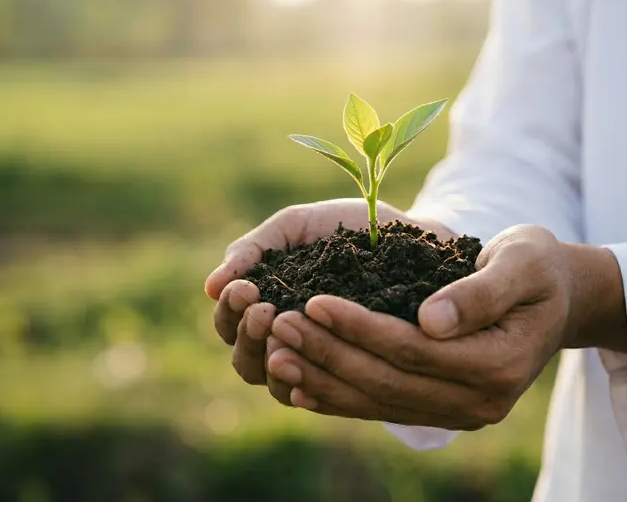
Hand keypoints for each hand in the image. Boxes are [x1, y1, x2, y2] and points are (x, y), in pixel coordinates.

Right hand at [204, 198, 449, 404]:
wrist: (416, 238)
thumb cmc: (349, 230)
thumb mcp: (298, 227)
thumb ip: (255, 249)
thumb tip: (210, 286)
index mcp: (267, 308)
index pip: (229, 324)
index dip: (230, 311)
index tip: (246, 288)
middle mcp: (286, 344)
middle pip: (245, 362)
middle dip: (248, 336)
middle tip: (265, 309)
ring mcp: (318, 364)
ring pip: (276, 385)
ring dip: (272, 361)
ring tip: (285, 332)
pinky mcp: (351, 379)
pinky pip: (321, 398)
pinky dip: (307, 388)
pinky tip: (306, 374)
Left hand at [266, 224, 626, 428]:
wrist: (558, 299)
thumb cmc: (538, 268)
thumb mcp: (523, 262)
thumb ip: (480, 291)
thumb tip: (429, 320)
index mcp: (499, 364)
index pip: (414, 350)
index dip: (360, 328)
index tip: (314, 301)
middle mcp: (480, 401)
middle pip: (388, 381)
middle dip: (329, 354)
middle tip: (279, 325)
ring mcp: (461, 413)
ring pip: (379, 402)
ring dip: (323, 380)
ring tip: (274, 353)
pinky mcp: (444, 412)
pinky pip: (383, 409)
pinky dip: (339, 399)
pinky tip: (299, 386)